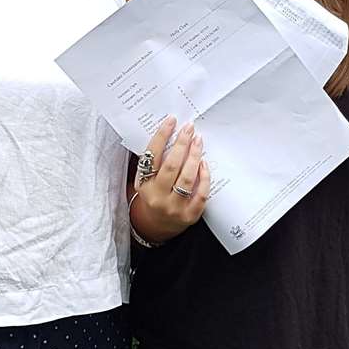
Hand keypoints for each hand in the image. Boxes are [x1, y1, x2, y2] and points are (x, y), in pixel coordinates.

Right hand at [130, 117, 208, 243]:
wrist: (156, 227)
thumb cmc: (153, 196)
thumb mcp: (145, 181)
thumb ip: (153, 162)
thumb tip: (169, 134)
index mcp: (144, 185)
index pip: (152, 156)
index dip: (162, 136)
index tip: (171, 121)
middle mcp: (157, 197)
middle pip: (171, 166)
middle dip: (182, 144)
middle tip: (189, 129)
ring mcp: (174, 208)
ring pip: (187, 178)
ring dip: (194, 156)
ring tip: (198, 141)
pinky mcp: (189, 215)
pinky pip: (200, 193)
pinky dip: (204, 177)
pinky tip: (204, 164)